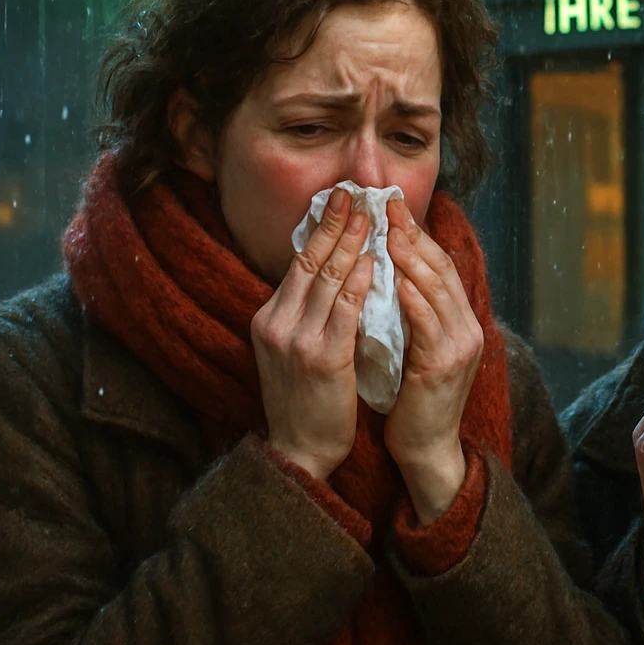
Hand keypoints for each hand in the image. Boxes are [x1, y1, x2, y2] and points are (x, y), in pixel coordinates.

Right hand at [253, 187, 375, 481]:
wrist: (298, 452)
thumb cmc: (305, 402)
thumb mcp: (293, 350)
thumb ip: (306, 314)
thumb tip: (330, 273)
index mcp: (268, 319)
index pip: (298, 264)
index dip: (320, 230)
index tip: (338, 201)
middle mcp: (277, 324)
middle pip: (309, 262)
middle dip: (333, 224)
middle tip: (353, 192)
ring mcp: (296, 340)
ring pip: (327, 280)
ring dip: (351, 244)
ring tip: (370, 216)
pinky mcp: (322, 358)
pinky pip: (344, 311)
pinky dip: (360, 282)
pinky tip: (375, 262)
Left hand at [383, 196, 483, 524]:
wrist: (426, 451)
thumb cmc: (410, 400)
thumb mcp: (412, 348)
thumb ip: (407, 314)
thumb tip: (382, 275)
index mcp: (459, 322)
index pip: (440, 267)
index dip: (418, 235)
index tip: (393, 207)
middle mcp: (466, 329)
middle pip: (442, 269)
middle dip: (414, 235)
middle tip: (389, 205)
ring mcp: (459, 346)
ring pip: (437, 290)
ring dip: (412, 258)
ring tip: (390, 232)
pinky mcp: (444, 366)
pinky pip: (427, 324)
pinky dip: (413, 298)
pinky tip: (396, 278)